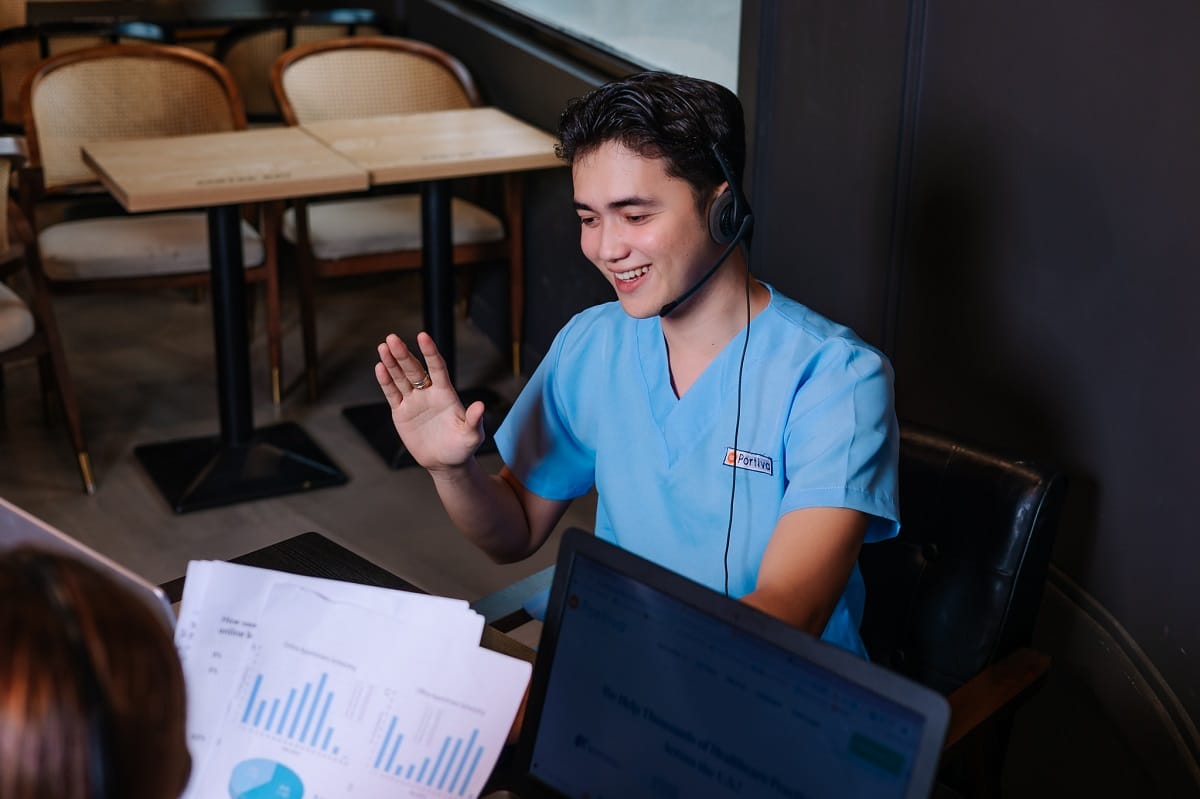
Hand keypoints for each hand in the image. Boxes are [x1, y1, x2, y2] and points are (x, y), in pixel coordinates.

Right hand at [375, 332, 485, 470]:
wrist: (446, 463)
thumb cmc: (462, 448)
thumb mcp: (472, 436)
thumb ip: (474, 420)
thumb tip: (480, 406)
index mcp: (446, 394)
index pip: (437, 368)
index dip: (430, 352)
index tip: (422, 336)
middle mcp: (429, 393)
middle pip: (414, 369)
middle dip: (403, 354)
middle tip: (392, 338)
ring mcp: (414, 401)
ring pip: (401, 378)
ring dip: (392, 362)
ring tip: (383, 347)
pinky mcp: (401, 413)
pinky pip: (392, 394)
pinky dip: (386, 381)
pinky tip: (380, 367)